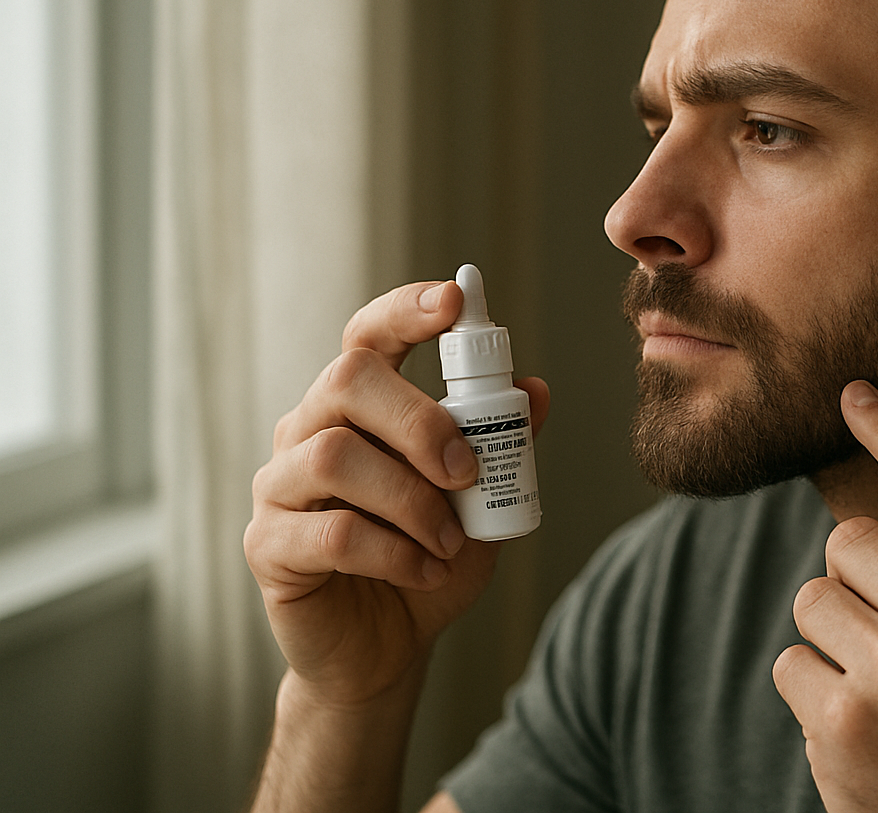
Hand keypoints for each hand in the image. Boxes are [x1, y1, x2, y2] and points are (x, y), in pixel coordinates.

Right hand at [243, 280, 550, 707]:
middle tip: (467, 472)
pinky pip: (330, 532)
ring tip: (450, 540)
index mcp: (357, 407)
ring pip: (335, 456)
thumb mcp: (483, 500)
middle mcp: (307, 431)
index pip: (366, 336)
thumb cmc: (430, 560)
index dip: (405, 311)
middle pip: (347, 381)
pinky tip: (427, 570)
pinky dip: (394, 552)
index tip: (454, 301)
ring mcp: (279, 486)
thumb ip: (503, 444)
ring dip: (412, 499)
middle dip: (420, 420)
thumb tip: (536, 389)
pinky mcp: (267, 546)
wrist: (388, 649)